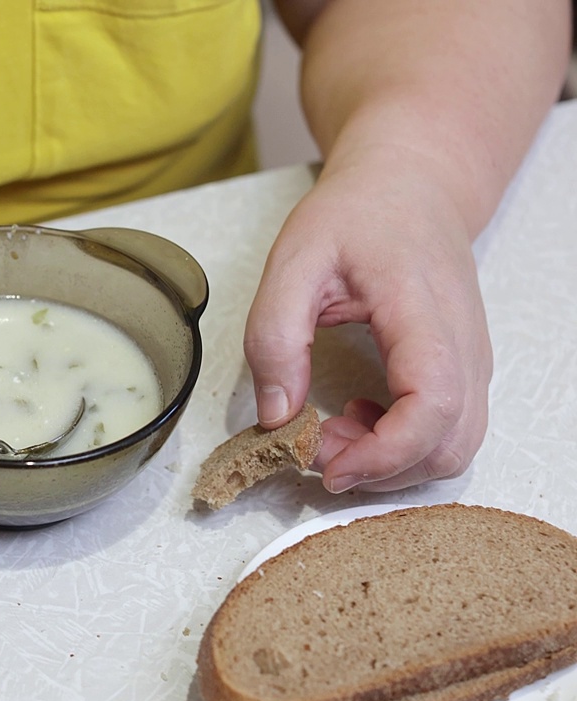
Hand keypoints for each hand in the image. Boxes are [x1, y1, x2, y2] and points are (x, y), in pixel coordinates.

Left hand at [243, 150, 491, 493]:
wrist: (410, 186)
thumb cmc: (355, 216)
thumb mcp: (293, 260)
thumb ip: (275, 335)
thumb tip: (275, 415)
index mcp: (423, 309)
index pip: (434, 404)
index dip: (384, 452)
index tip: (327, 463)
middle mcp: (464, 342)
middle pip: (449, 444)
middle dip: (380, 468)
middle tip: (318, 445)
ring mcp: (473, 360)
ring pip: (454, 447)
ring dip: (391, 461)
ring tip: (334, 428)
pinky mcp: (466, 370)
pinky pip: (449, 430)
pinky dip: (403, 444)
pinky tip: (359, 413)